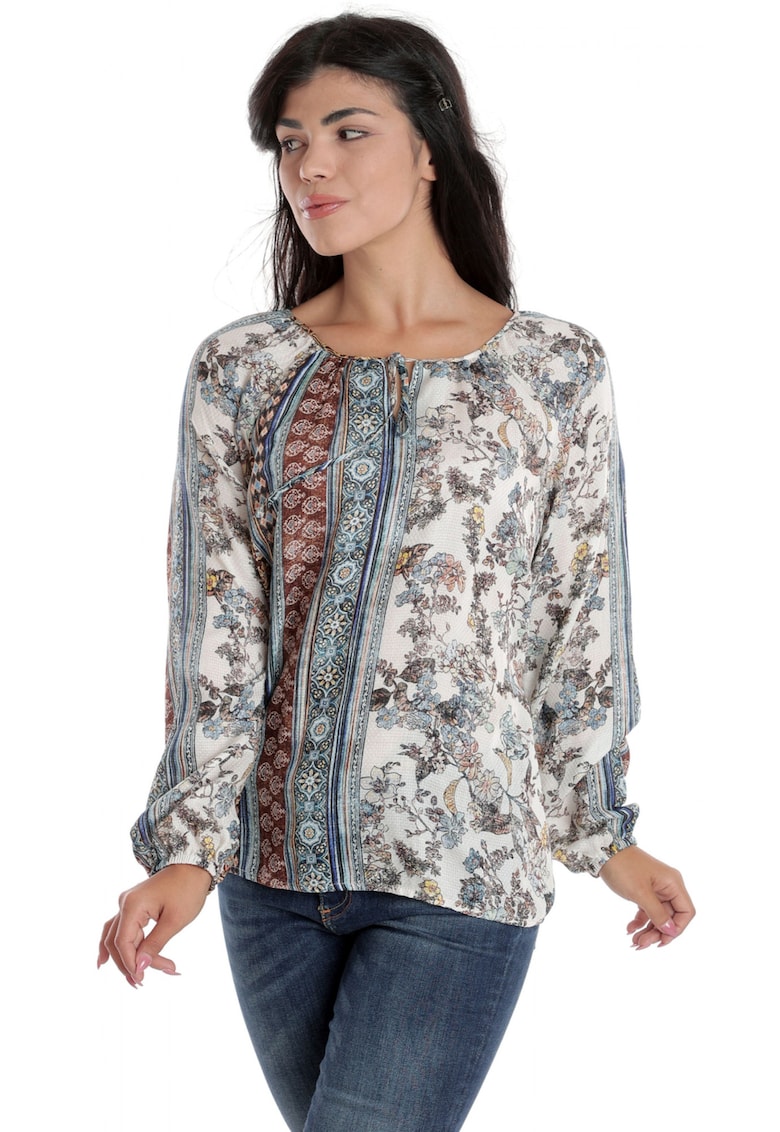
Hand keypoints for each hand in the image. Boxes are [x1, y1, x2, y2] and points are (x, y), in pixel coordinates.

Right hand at [98, 864, 211, 985]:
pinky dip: (118, 946)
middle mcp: (124, 904)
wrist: (193, 866)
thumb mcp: (175, 920)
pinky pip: (120, 929)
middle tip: (144, 982)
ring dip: (123, 959)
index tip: (143, 979)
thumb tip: (139, 967)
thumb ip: (155, 944)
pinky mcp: (133, 906)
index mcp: (132, 905)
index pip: (123, 942)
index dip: (130, 963)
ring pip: (116, 937)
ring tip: (133, 979)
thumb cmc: (187, 890)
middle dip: (129, 964)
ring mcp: (127, 904)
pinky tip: (106, 962)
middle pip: (116, 942)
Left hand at [599, 846, 694, 948]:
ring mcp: (656, 889)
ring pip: (658, 916)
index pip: (686, 912)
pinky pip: (647, 911)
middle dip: (658, 933)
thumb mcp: (640, 893)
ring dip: (648, 931)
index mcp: (673, 884)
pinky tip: (630, 929)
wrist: (603, 850)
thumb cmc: (623, 868)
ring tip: (635, 942)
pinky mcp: (644, 891)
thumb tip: (671, 932)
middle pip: (671, 917)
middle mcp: (668, 886)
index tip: (662, 940)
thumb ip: (657, 914)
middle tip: (641, 944)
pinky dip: (640, 921)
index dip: (677, 929)